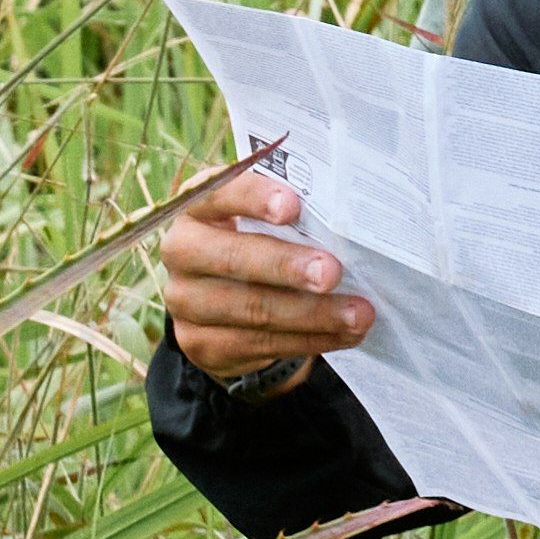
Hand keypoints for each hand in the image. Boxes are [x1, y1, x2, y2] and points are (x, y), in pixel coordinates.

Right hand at [163, 157, 373, 396]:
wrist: (220, 300)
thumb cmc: (257, 240)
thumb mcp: (263, 218)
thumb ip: (291, 212)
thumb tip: (347, 216)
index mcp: (196, 206)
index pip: (218, 194)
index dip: (254, 199)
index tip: (293, 206)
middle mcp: (181, 251)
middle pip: (233, 258)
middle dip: (287, 267)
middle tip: (332, 273)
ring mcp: (184, 302)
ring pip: (252, 310)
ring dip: (312, 314)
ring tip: (358, 315)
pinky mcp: (199, 343)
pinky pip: (260, 344)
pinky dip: (309, 340)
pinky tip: (343, 334)